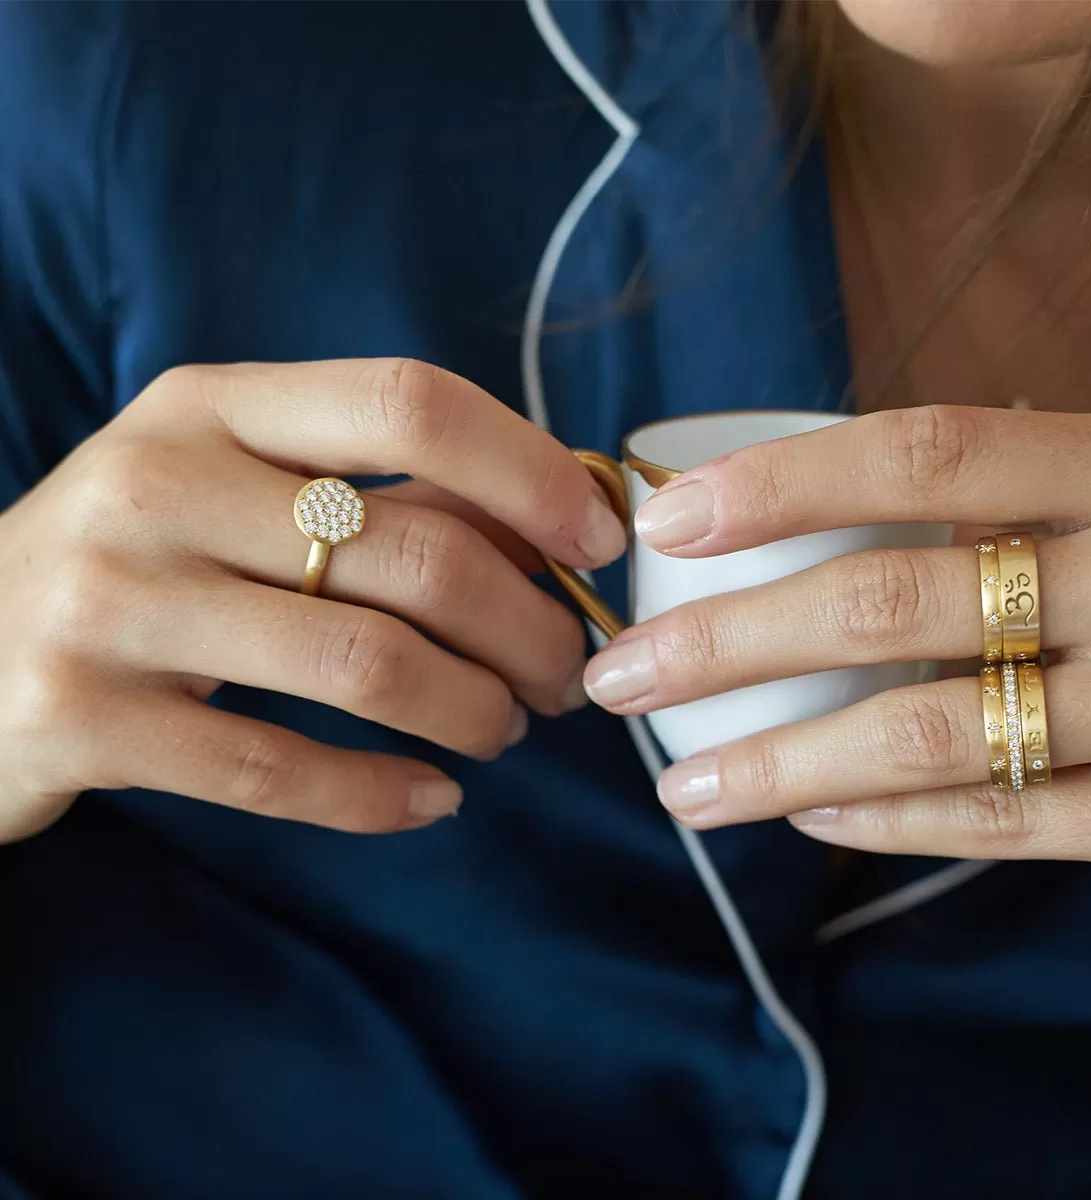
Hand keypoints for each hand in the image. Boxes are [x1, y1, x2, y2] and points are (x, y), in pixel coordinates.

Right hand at [1, 359, 624, 842]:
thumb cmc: (140, 559)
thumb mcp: (233, 485)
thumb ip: (372, 491)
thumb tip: (549, 530)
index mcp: (214, 404)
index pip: (410, 403)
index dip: (531, 473)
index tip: (598, 543)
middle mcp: (158, 483)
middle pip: (418, 554)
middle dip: (530, 629)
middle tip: (564, 674)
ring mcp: (111, 603)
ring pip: (367, 666)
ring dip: (475, 711)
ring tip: (505, 731)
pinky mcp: (82, 721)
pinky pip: (278, 771)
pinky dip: (382, 796)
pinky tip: (431, 799)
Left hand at [583, 405, 1090, 881]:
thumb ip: (1035, 489)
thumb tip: (840, 498)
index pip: (928, 454)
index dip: (786, 481)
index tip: (667, 520)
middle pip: (890, 605)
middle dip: (730, 645)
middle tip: (619, 681)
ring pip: (926, 734)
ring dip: (779, 760)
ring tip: (681, 785)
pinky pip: (1005, 820)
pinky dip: (890, 819)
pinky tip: (806, 812)